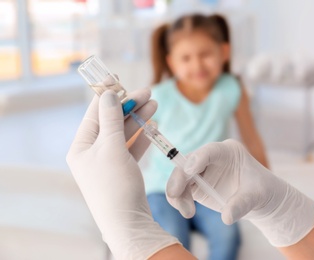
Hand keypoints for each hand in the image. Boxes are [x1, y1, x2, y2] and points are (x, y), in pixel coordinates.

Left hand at [67, 89, 178, 259]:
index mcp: (81, 147)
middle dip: (129, 107)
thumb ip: (111, 119)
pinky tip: (151, 126)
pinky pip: (130, 147)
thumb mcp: (112, 148)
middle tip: (148, 93)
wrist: (127, 221)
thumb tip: (108, 95)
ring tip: (154, 105)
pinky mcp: (121, 169)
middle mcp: (92, 153)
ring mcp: (107, 162)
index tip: (118, 79)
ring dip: (138, 119)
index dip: (108, 95)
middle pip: (111, 122)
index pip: (95, 114)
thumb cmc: (115, 185)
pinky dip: (140, 136)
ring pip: (123, 134)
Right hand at [166, 139, 313, 246]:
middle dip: (179, 178)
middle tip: (175, 196)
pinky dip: (178, 199)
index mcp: (228, 151)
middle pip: (188, 162)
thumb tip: (227, 218)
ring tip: (188, 212)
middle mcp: (211, 158)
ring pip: (180, 176)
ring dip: (177, 193)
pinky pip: (180, 189)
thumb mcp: (256, 196)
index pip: (210, 150)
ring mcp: (201, 170)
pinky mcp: (196, 184)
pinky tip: (187, 211)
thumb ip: (241, 205)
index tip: (189, 170)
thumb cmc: (261, 190)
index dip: (198, 158)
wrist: (259, 199)